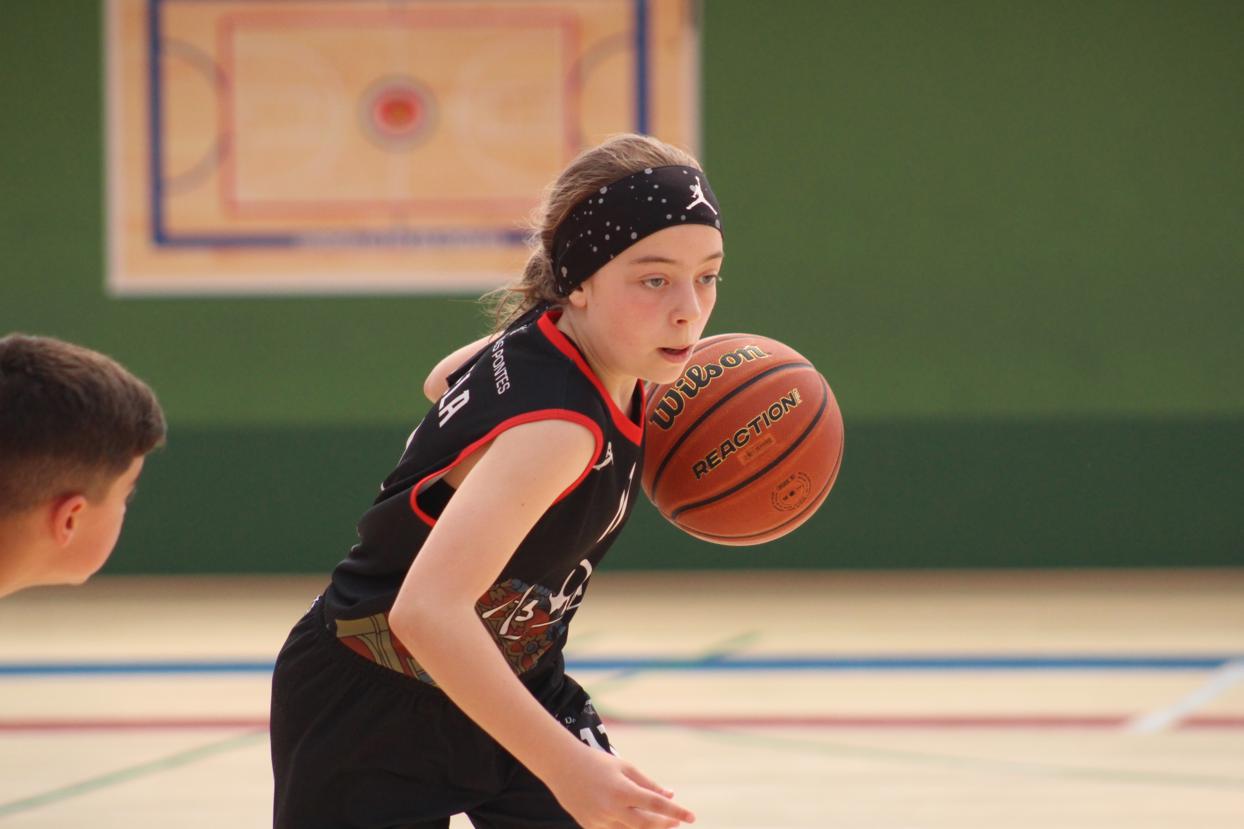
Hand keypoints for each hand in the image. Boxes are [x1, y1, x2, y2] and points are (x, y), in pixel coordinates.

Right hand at [545, 746, 695, 827]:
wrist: (561, 766)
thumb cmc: (597, 762)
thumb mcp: (625, 768)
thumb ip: (648, 784)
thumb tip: (670, 795)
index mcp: (622, 790)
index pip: (656, 805)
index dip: (676, 812)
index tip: (692, 817)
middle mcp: (611, 808)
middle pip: (646, 825)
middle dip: (664, 824)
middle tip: (676, 822)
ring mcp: (599, 820)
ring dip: (648, 828)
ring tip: (660, 823)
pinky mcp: (589, 826)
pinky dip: (627, 828)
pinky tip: (635, 821)